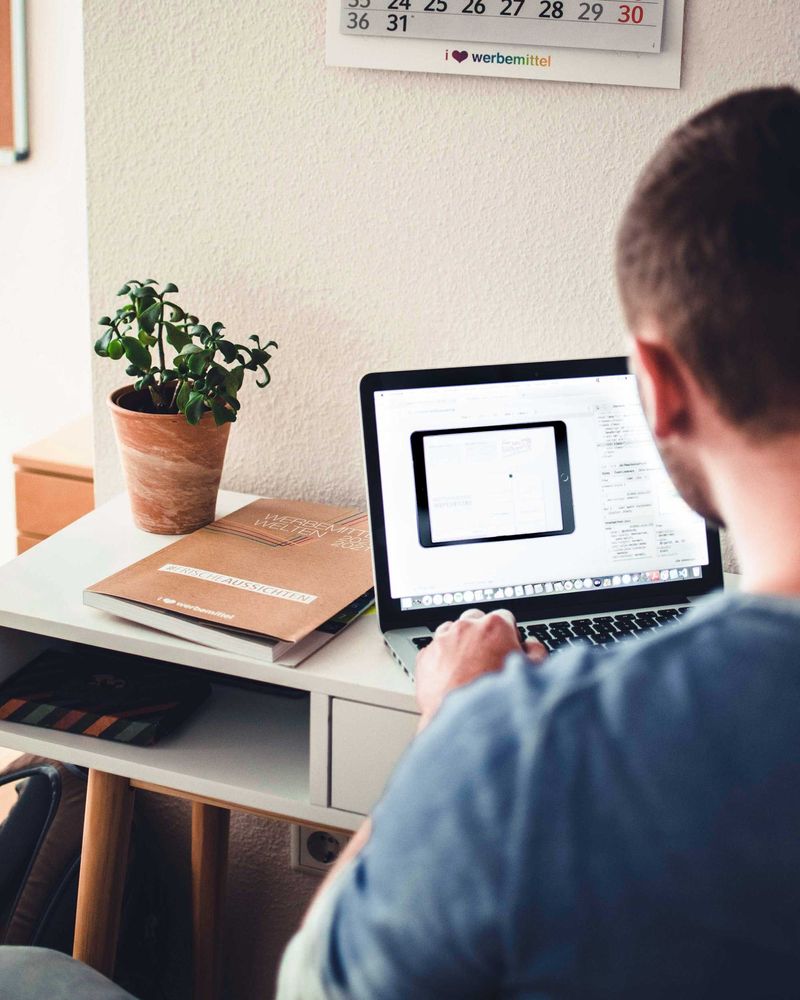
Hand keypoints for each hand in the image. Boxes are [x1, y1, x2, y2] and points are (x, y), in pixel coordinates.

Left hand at [415, 608, 546, 728]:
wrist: (465, 723)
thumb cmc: (496, 700)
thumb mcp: (532, 673)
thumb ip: (535, 652)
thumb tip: (532, 646)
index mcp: (495, 626)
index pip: (504, 617)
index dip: (508, 633)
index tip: (507, 645)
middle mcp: (466, 627)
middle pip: (476, 619)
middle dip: (482, 633)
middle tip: (487, 655)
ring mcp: (442, 640)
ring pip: (452, 631)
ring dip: (460, 642)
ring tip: (468, 666)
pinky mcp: (425, 656)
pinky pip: (434, 649)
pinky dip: (441, 658)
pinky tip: (451, 675)